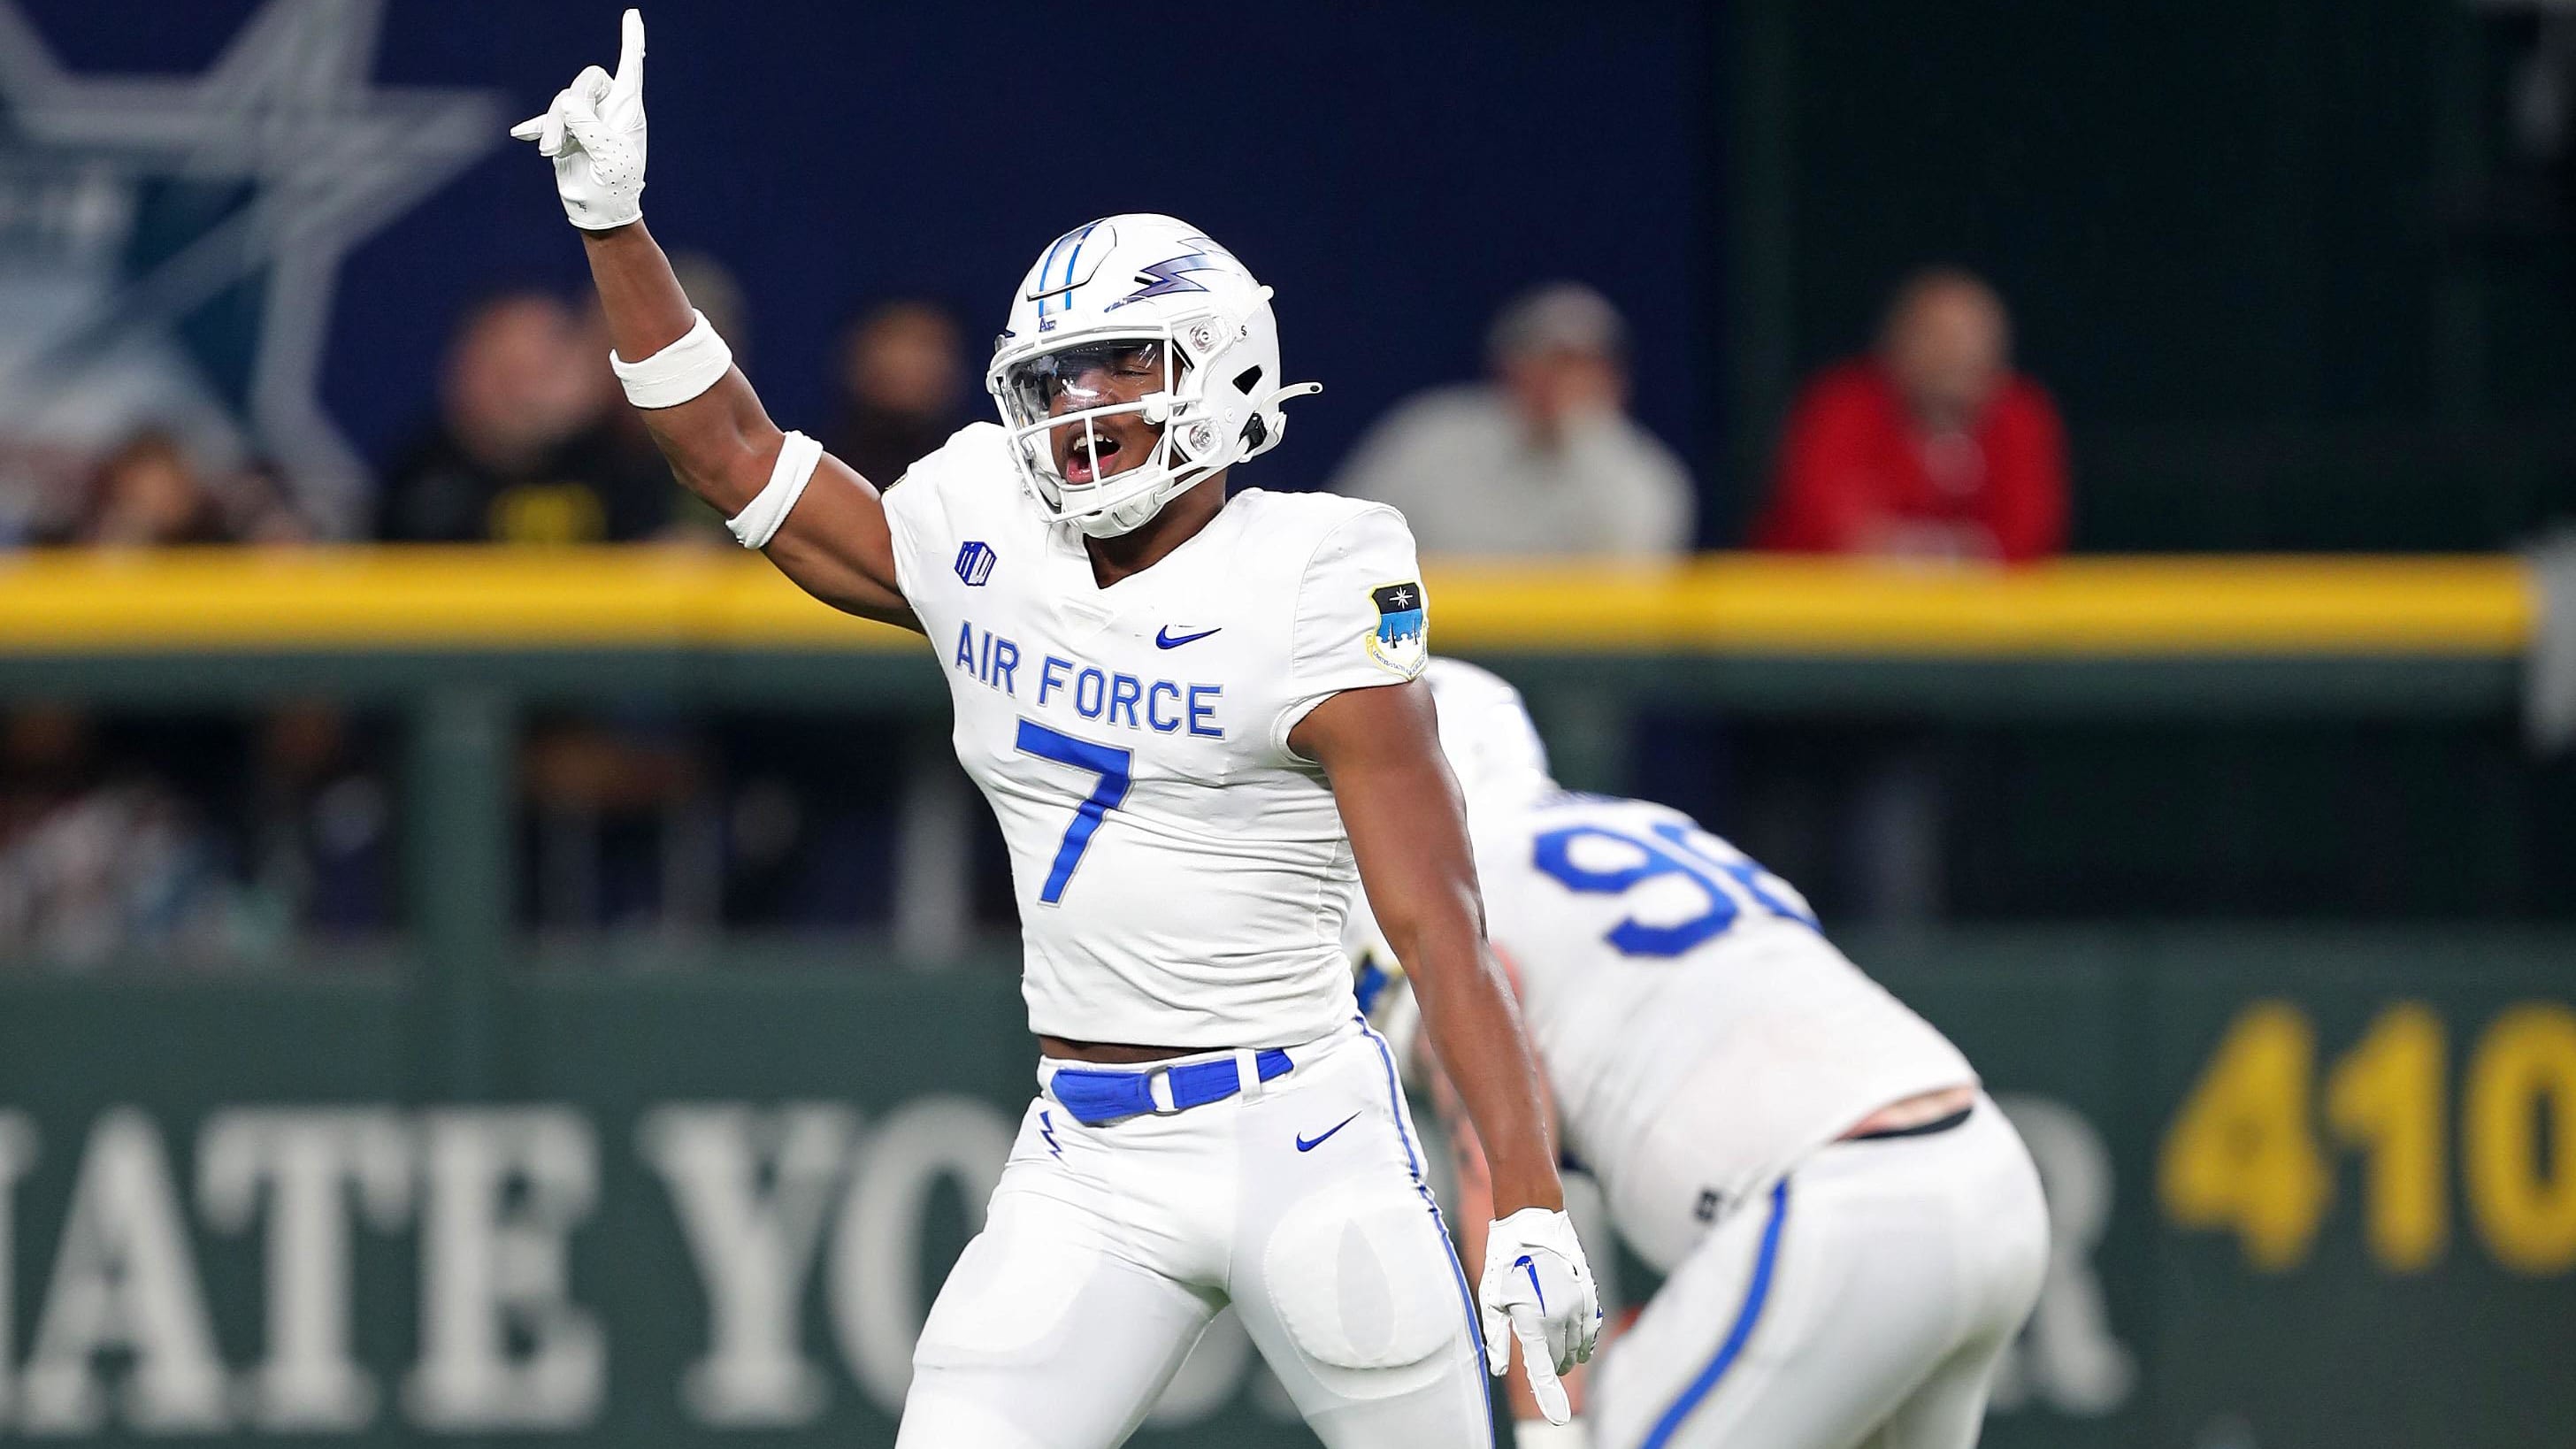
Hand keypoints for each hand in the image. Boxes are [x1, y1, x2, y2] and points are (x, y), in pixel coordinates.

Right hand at [510, 9, 647, 229]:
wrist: (601, 213)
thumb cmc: (615, 186)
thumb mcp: (608, 154)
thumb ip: (589, 125)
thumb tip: (568, 102)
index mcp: (627, 110)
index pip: (631, 67)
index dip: (632, 40)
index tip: (633, 13)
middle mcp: (608, 110)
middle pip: (585, 81)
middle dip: (572, 107)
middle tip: (564, 141)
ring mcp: (586, 120)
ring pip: (562, 102)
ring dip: (553, 127)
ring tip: (552, 153)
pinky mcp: (566, 133)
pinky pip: (546, 120)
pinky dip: (537, 127)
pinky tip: (522, 134)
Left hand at [1480, 1207, 1601, 1425]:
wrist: (1533, 1224)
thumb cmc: (1505, 1262)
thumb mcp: (1492, 1299)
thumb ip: (1498, 1338)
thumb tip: (1498, 1368)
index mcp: (1532, 1321)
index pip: (1543, 1369)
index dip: (1550, 1397)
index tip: (1558, 1419)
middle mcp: (1559, 1317)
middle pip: (1559, 1360)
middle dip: (1550, 1365)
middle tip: (1538, 1354)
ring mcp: (1578, 1306)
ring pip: (1576, 1347)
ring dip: (1565, 1353)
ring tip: (1551, 1342)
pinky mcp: (1589, 1295)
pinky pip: (1591, 1330)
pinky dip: (1583, 1341)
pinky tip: (1575, 1341)